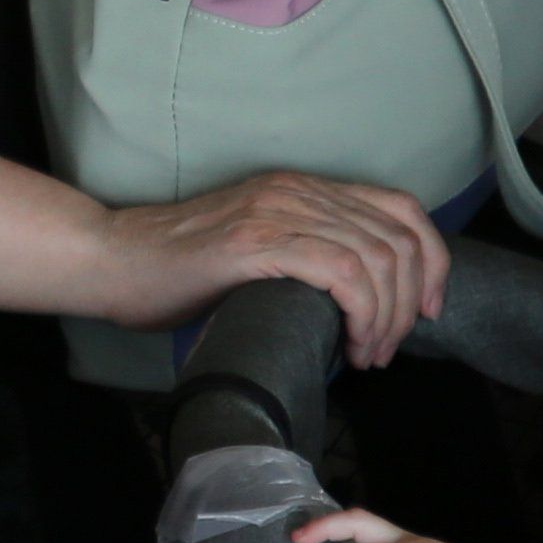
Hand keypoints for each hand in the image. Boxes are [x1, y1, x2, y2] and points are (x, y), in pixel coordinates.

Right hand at [95, 170, 453, 365]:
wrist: (112, 260)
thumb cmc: (176, 271)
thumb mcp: (256, 252)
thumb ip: (304, 259)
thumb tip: (356, 305)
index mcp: (302, 188)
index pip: (401, 208)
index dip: (431, 261)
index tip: (426, 310)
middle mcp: (297, 190)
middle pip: (399, 238)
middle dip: (411, 303)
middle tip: (387, 349)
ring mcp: (277, 212)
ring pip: (377, 257)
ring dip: (388, 317)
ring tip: (367, 354)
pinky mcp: (256, 241)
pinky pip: (342, 271)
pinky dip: (362, 313)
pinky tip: (350, 344)